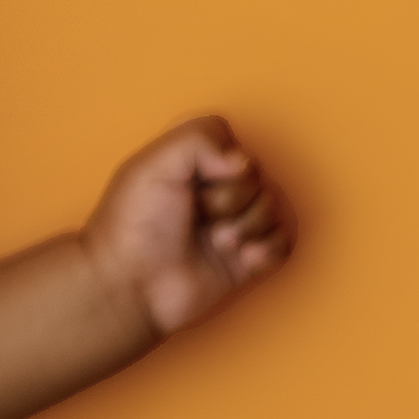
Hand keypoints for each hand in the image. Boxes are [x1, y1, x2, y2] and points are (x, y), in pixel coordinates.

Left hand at [81, 115, 295, 337]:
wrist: (134, 285)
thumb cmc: (134, 225)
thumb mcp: (151, 165)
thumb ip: (197, 138)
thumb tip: (242, 161)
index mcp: (185, 160)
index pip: (225, 133)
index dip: (216, 155)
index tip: (192, 176)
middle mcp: (212, 187)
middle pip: (257, 172)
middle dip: (231, 197)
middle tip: (198, 216)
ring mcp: (232, 222)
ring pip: (274, 206)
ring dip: (246, 227)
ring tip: (214, 243)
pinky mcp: (247, 256)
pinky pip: (285, 241)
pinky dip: (265, 251)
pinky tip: (239, 260)